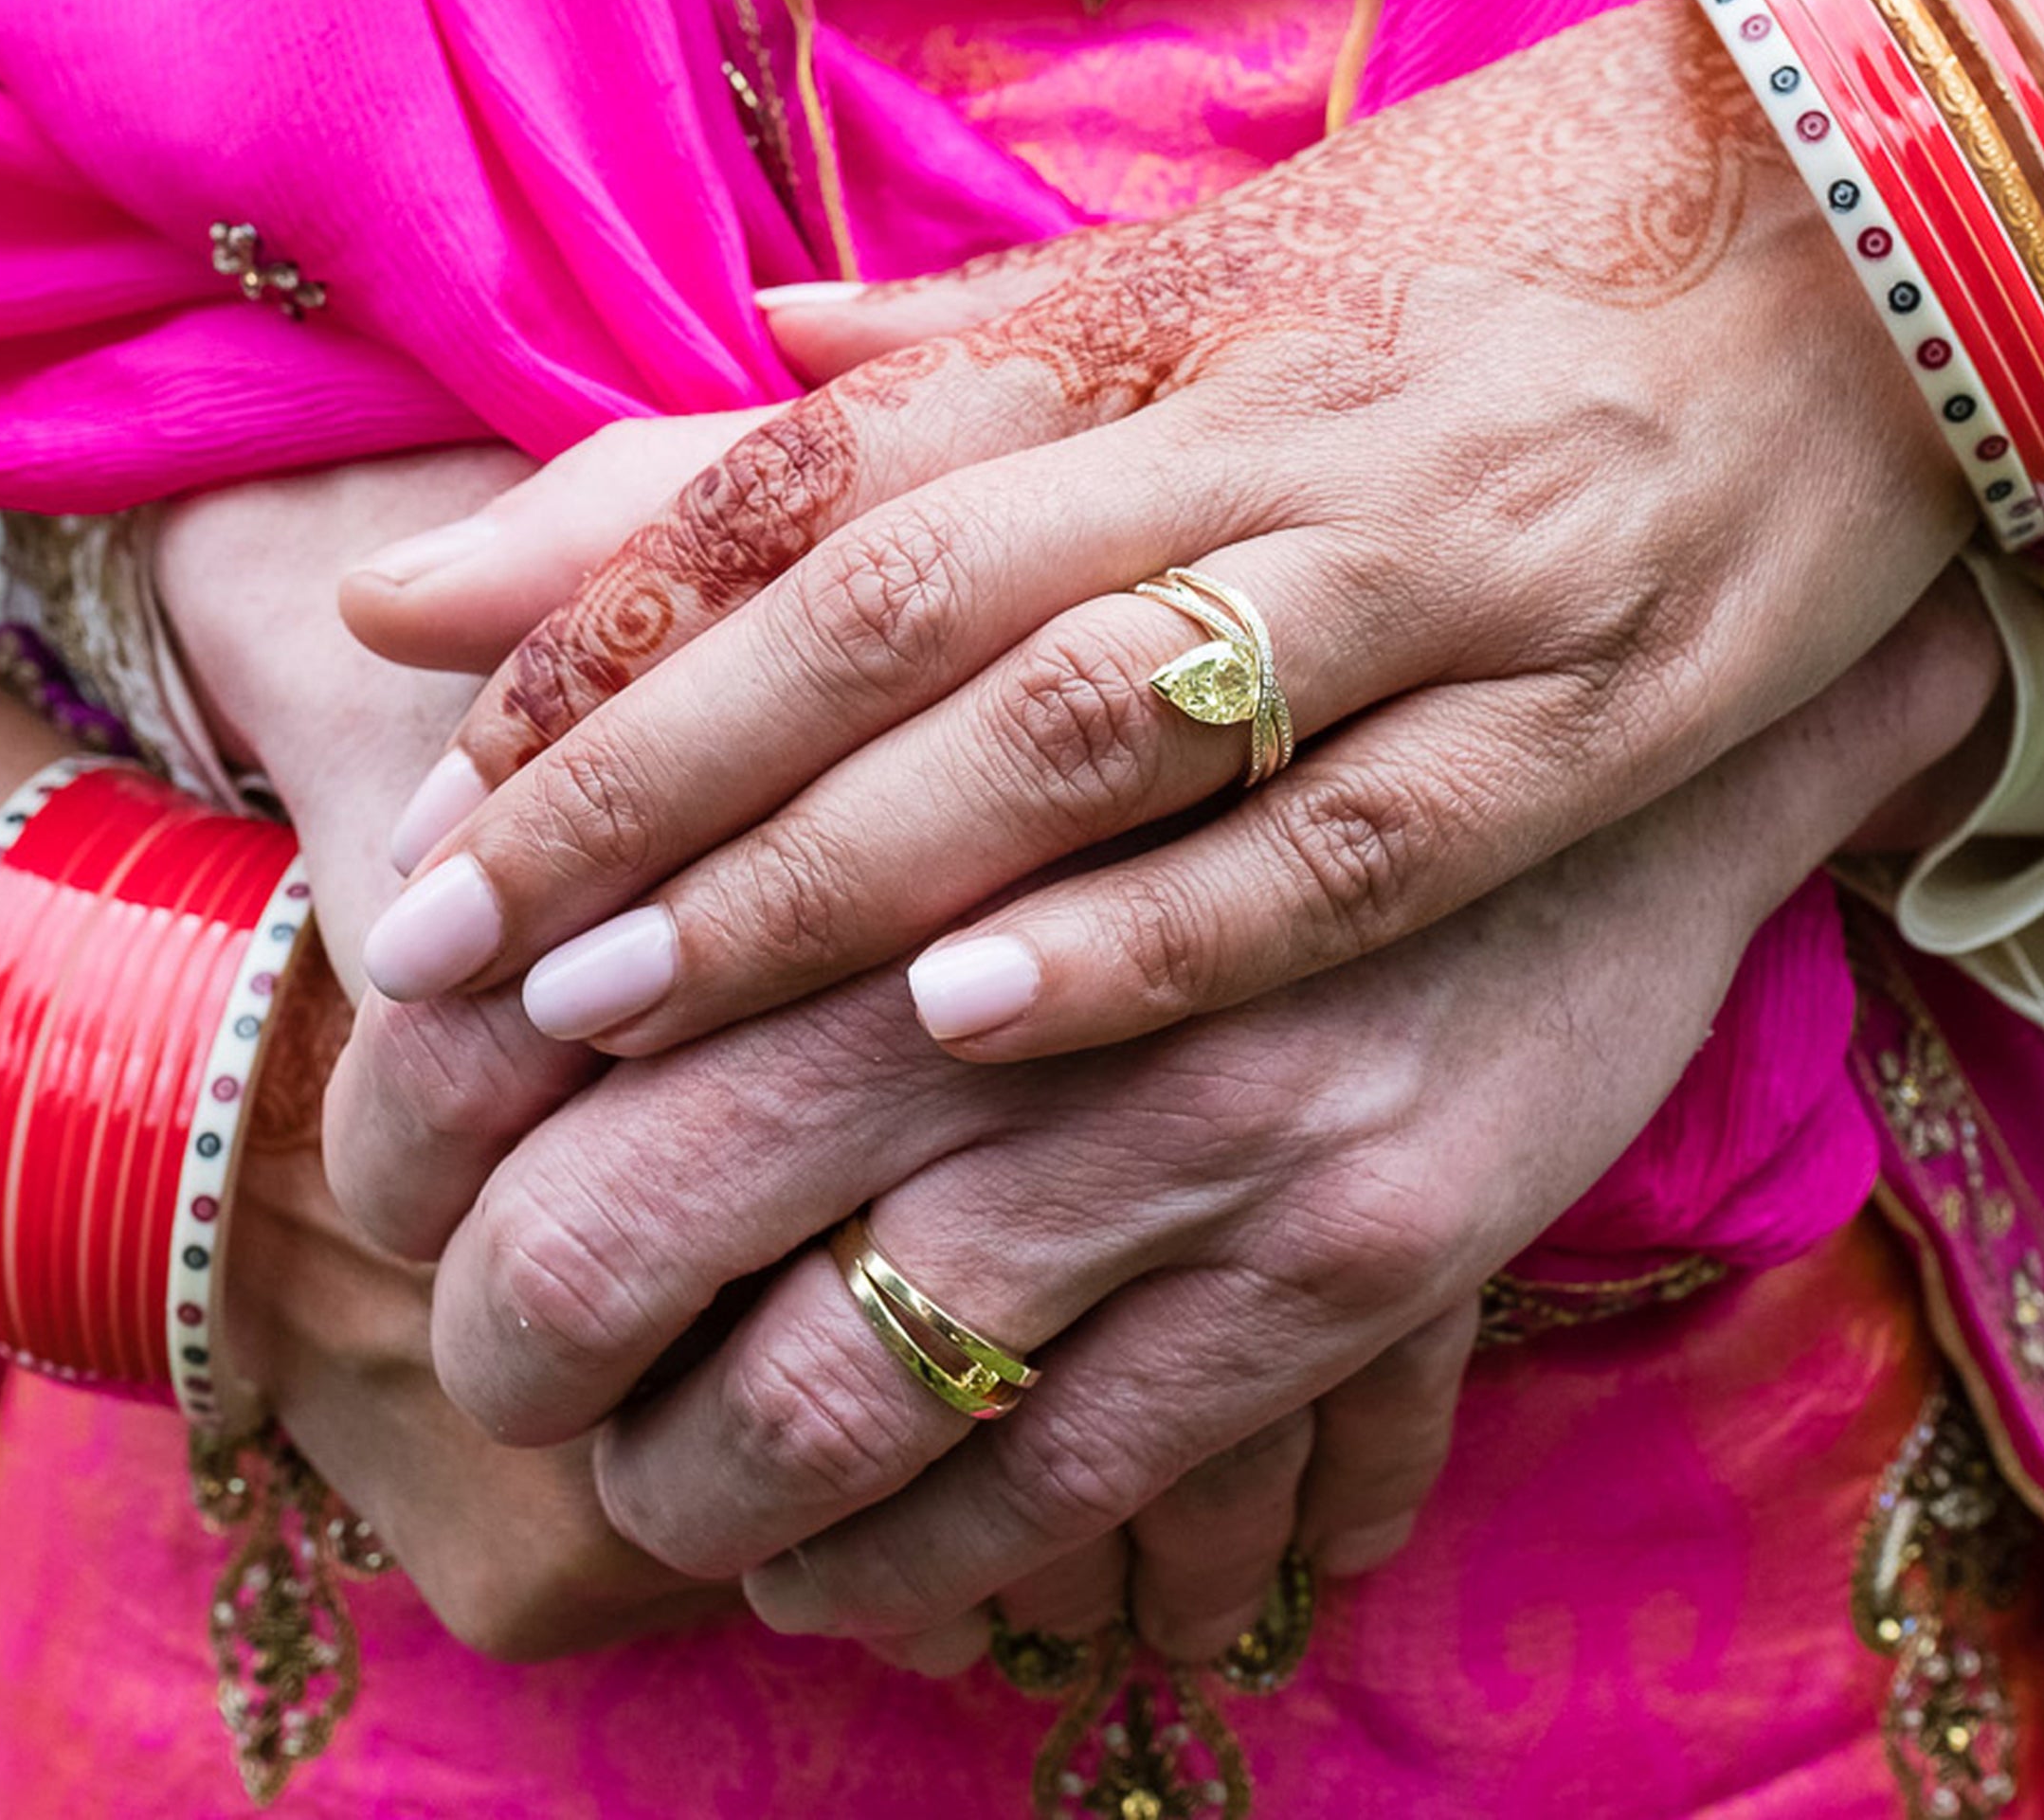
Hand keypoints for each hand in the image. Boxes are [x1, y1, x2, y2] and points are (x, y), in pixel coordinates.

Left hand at [169, 445, 1488, 1668]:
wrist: (1656, 668)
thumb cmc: (1254, 585)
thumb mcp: (979, 484)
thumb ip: (679, 522)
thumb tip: (387, 606)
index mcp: (958, 717)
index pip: (605, 888)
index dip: (464, 1014)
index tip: (411, 1075)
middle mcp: (1075, 900)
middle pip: (663, 1161)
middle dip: (520, 1309)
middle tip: (482, 1352)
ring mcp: (1230, 1090)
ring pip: (849, 1375)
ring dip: (696, 1476)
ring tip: (642, 1482)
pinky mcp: (1371, 1242)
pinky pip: (1075, 1470)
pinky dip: (915, 1552)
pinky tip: (835, 1559)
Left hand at [338, 0, 1973, 1111]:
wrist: (1869, 270)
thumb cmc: (1477, 297)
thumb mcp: (1184, 309)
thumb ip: (895, 400)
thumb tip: (617, 445)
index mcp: (1153, 334)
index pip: (821, 478)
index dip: (607, 632)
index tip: (439, 794)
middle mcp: (1265, 435)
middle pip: (898, 605)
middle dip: (652, 786)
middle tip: (460, 955)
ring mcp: (1434, 575)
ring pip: (1085, 724)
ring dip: (837, 876)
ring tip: (626, 1021)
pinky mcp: (1586, 720)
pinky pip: (1347, 840)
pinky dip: (1154, 928)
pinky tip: (975, 1021)